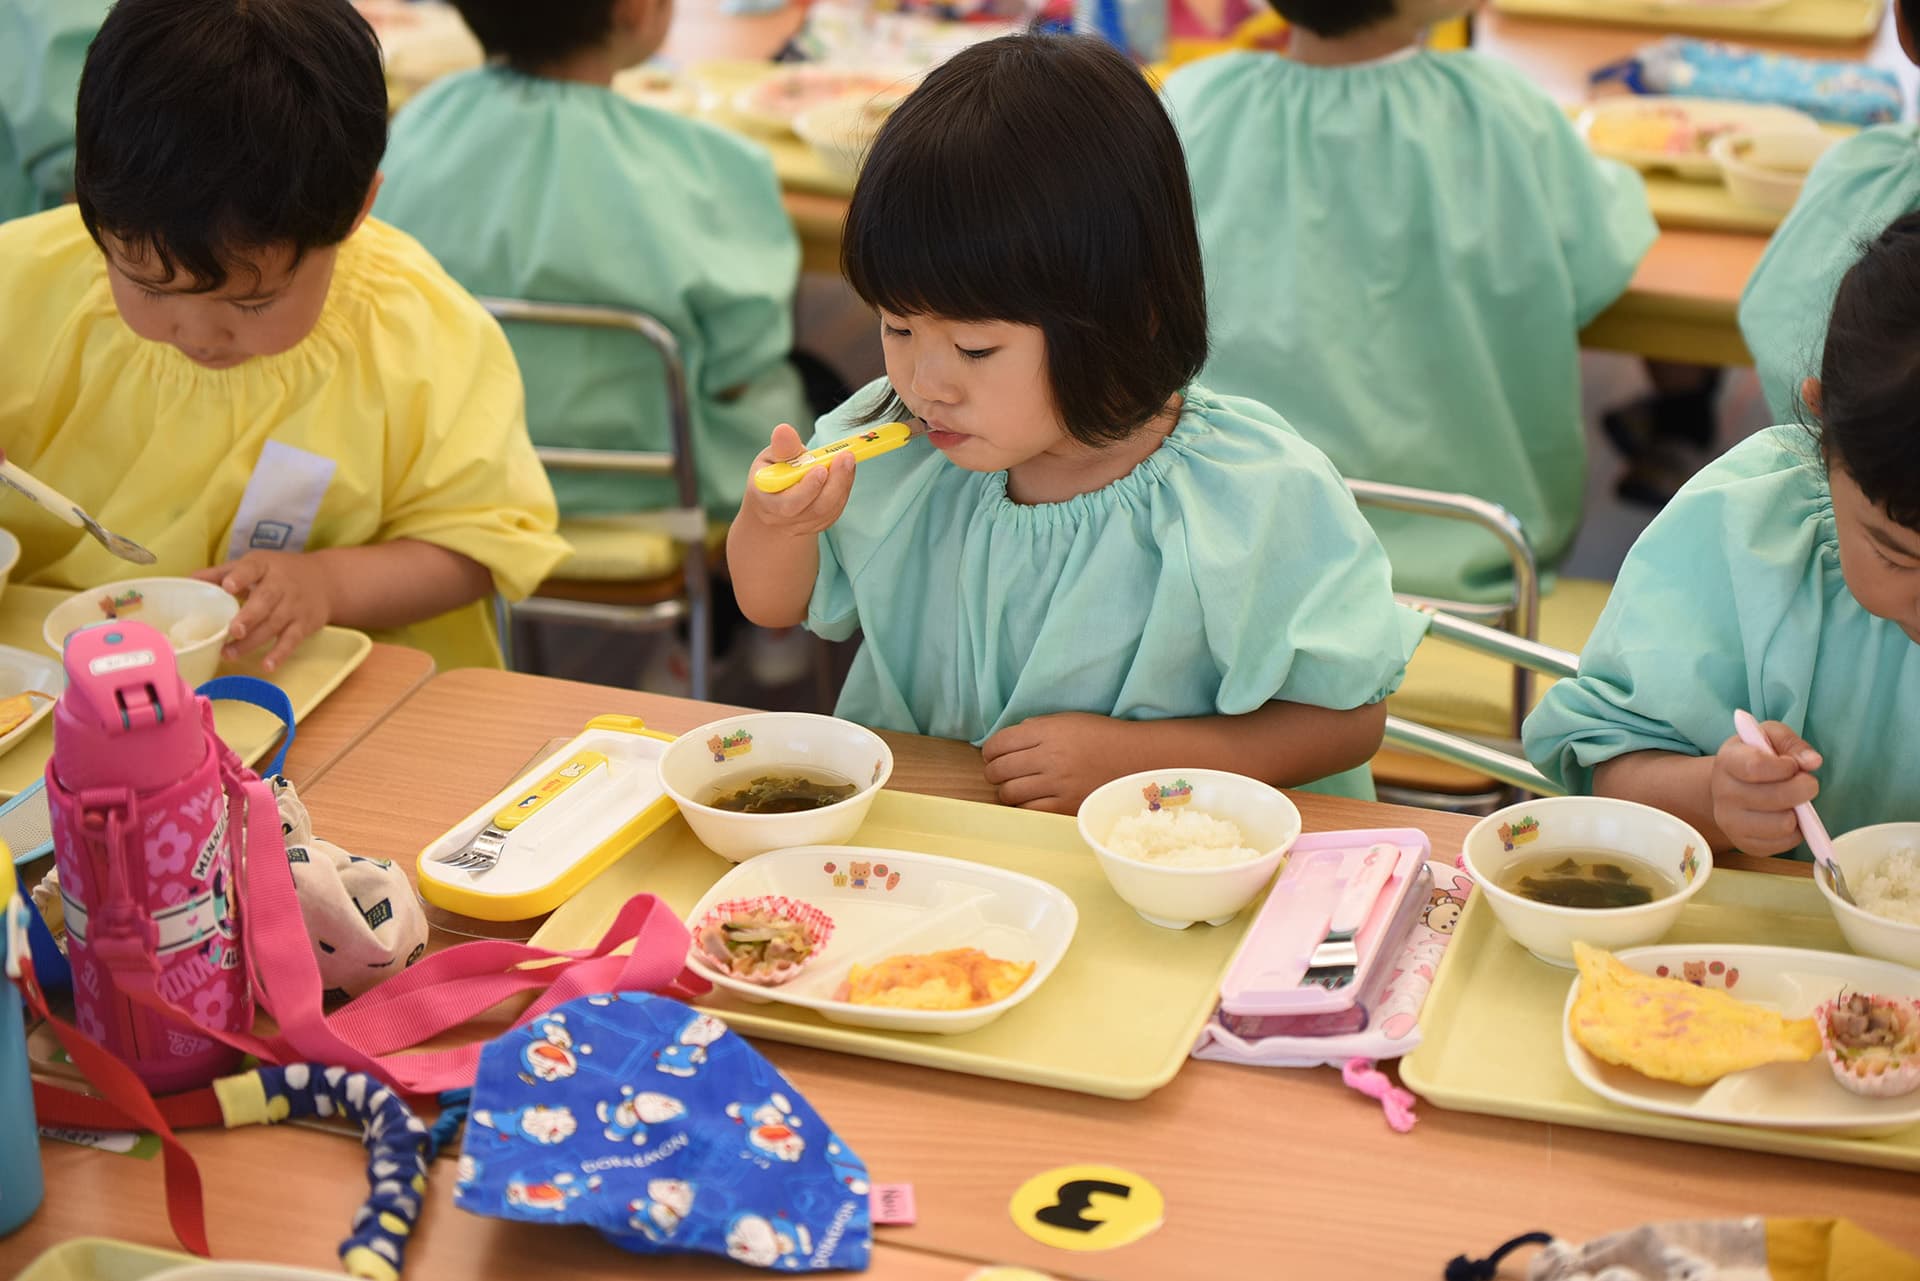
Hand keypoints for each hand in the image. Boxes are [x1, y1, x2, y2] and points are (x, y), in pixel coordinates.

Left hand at [191, 551, 334, 671]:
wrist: (327, 580)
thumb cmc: (281, 572)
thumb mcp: (255, 564)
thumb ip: (223, 572)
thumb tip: (190, 579)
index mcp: (264, 566)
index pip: (252, 569)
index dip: (241, 577)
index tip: (228, 586)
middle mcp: (281, 585)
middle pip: (266, 601)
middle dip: (249, 617)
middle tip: (233, 631)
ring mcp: (294, 606)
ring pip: (274, 625)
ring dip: (252, 642)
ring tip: (230, 654)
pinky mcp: (304, 625)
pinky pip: (291, 641)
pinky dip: (280, 654)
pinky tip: (267, 665)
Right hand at [742, 424, 854, 536]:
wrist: (772, 503)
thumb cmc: (770, 475)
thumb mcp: (769, 459)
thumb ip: (781, 449)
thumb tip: (784, 430)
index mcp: (767, 502)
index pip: (790, 503)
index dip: (808, 488)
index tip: (821, 468)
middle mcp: (786, 519)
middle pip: (816, 509)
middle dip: (835, 482)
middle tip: (846, 457)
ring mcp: (805, 525)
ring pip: (830, 510)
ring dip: (843, 483)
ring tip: (849, 459)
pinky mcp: (820, 523)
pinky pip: (836, 509)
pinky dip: (844, 488)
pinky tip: (847, 469)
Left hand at [982, 713, 1136, 814]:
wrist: (1135, 758)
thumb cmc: (1100, 737)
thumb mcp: (1067, 720)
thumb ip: (1036, 728)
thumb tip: (1007, 741)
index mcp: (1047, 732)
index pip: (999, 743)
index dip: (990, 751)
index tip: (992, 755)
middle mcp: (1050, 757)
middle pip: (999, 769)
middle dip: (993, 772)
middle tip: (998, 773)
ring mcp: (1058, 784)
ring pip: (1009, 792)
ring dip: (1004, 791)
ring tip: (1012, 788)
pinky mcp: (1066, 805)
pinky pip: (1028, 810)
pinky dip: (1021, 806)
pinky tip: (1028, 800)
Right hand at [1710, 721, 1821, 856]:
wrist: (1729, 786)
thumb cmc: (1755, 757)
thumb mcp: (1769, 737)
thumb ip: (1791, 742)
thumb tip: (1812, 762)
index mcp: (1727, 762)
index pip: (1756, 767)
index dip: (1785, 767)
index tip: (1793, 765)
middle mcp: (1722, 794)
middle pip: (1776, 798)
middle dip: (1804, 789)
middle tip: (1807, 783)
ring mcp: (1730, 823)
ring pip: (1783, 824)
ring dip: (1800, 813)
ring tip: (1795, 802)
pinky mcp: (1745, 844)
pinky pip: (1786, 843)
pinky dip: (1797, 831)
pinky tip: (1789, 816)